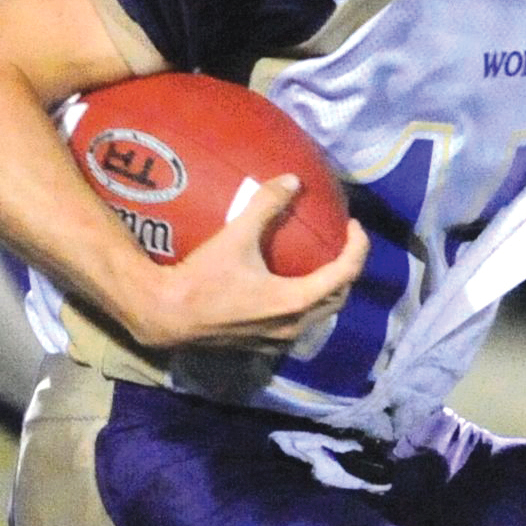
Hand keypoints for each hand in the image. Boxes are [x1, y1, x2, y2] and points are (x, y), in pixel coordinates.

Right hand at [120, 176, 367, 354]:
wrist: (167, 315)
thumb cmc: (202, 277)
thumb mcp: (236, 235)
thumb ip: (266, 204)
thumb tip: (292, 180)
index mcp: (295, 299)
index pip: (345, 273)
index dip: (357, 247)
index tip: (354, 226)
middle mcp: (294, 325)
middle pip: (338, 297)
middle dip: (347, 270)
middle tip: (340, 243)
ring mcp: (279, 340)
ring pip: (319, 315)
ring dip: (327, 290)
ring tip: (321, 263)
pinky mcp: (263, 345)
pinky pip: (298, 324)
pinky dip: (306, 304)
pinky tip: (291, 286)